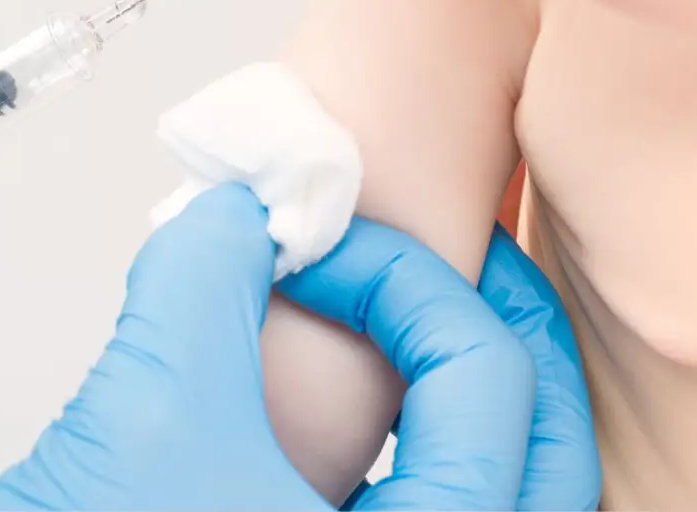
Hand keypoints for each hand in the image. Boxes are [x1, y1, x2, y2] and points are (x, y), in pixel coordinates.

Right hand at [0, 185, 599, 510]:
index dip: (399, 277)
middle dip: (504, 322)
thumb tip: (238, 212)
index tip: (310, 249)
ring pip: (514, 494)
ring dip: (489, 386)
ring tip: (437, 307)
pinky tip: (379, 391)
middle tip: (460, 252)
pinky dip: (434, 439)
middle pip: (551, 448)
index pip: (484, 379)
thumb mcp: (145, 406)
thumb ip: (204, 271)